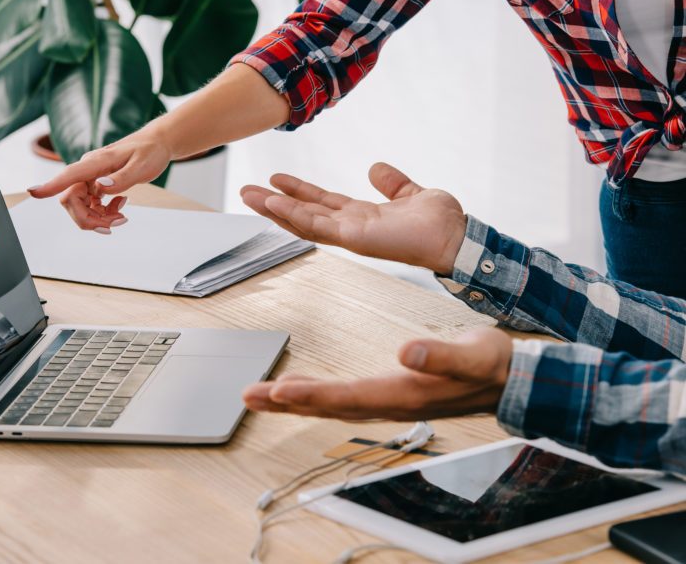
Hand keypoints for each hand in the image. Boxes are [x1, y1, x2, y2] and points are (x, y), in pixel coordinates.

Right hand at [26, 136, 171, 230]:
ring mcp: (92, 177)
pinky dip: (105, 213)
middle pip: (71, 200)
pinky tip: (121, 205)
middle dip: (88, 219)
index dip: (50, 186)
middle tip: (117, 223)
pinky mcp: (97, 184)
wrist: (157, 144)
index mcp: (96, 162)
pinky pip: (91, 205)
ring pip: (81, 206)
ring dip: (98, 218)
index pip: (69, 175)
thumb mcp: (141, 167)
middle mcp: (89, 170)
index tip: (32, 193)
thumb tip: (100, 187)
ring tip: (122, 217)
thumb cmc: (150, 151)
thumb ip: (121, 179)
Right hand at [240, 162, 466, 275]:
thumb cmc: (441, 223)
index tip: (277, 180)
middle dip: (275, 203)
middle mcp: (351, 227)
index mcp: (362, 216)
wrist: (456, 238)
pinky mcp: (353, 238)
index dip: (298, 191)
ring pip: (303, 221)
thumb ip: (392, 182)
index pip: (322, 203)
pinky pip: (317, 226)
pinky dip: (293, 215)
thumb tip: (376, 168)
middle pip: (304, 213)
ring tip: (249, 195)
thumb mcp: (411, 193)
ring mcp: (350, 235)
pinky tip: (274, 204)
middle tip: (247, 191)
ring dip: (275, 208)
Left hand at [242, 328, 511, 420]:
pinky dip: (316, 395)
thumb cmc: (492, 366)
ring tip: (261, 395)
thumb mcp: (472, 355)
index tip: (277, 391)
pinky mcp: (389, 394)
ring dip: (295, 401)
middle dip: (287, 402)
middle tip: (248, 395)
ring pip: (333, 404)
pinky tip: (298, 389)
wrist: (509, 381)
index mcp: (405, 392)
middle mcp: (391, 403)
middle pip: (330, 405)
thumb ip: (440, 356)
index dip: (312, 395)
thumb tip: (406, 352)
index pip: (349, 396)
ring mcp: (389, 401)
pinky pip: (344, 398)